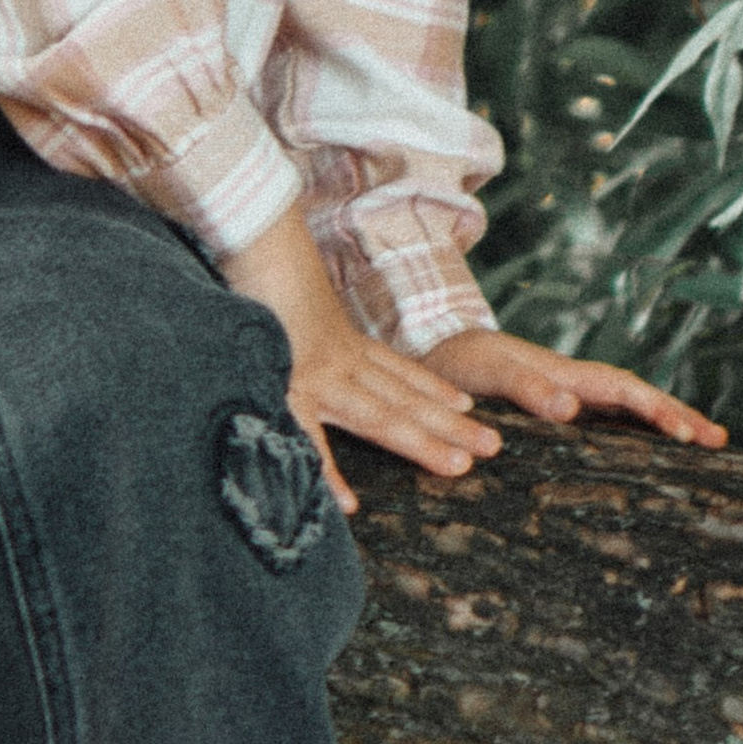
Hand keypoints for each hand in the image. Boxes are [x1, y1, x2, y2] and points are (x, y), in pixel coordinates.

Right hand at [217, 205, 502, 516]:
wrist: (250, 238)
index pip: (395, 367)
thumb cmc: (259, 263)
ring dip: (421, 441)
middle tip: (492, 447)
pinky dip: (329, 473)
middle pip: (403, 396)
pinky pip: (310, 440)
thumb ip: (296, 317)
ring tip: (460, 466)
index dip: (431, 386)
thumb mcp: (286, 297)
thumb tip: (295, 327)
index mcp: (339, 340)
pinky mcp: (286, 386)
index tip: (465, 404)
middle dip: (449, 422)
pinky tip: (348, 505)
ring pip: (380, 415)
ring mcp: (317, 374)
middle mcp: (338, 358)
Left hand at [419, 327, 727, 451]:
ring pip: (622, 408)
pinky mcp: (550, 409)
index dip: (654, 409)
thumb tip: (572, 408)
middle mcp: (570, 383)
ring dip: (660, 422)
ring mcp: (563, 395)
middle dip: (676, 415)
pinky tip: (645, 451)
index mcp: (561, 373)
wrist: (430, 353)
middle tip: (717, 439)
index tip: (684, 433)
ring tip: (699, 443)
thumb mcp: (487, 372)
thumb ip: (524, 388)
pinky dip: (630, 429)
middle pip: (634, 397)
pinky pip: (601, 418)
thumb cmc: (455, 363)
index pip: (620, 389)